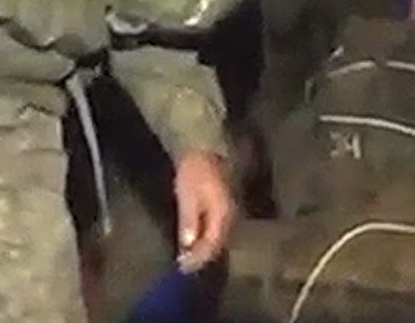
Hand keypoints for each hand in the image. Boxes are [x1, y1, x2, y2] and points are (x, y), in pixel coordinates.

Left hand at [174, 150, 234, 273]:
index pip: (212, 244)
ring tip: (189, 257)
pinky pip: (219, 229)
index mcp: (223, 214)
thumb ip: (189, 221)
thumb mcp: (186, 196)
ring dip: (205, 249)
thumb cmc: (193, 171)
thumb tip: (188, 246)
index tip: (183, 266)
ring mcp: (231, 211)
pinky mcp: (226, 207)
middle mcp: (232, 216)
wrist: (204, 148)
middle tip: (185, 265)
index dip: (198, 258)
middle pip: (218, 244)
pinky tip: (197, 240)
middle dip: (201, 256)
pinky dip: (207, 238)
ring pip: (220, 238)